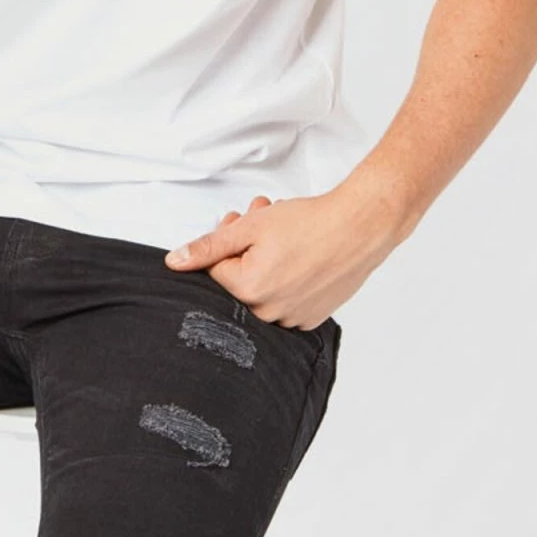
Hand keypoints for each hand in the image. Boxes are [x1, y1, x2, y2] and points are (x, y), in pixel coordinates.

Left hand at [161, 183, 409, 326]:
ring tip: (285, 233)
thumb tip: (175, 262)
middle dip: (243, 247)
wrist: (362, 226)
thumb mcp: (250, 226)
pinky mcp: (313, 317)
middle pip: (239, 280)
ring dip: (265, 262)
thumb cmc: (312, 222)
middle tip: (261, 218)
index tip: (237, 221)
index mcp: (247, 290)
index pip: (215, 270)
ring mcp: (292, 318)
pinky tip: (300, 256)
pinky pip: (286, 301)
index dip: (225, 240)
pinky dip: (287, 279)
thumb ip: (208, 246)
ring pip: (263, 290)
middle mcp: (268, 312)